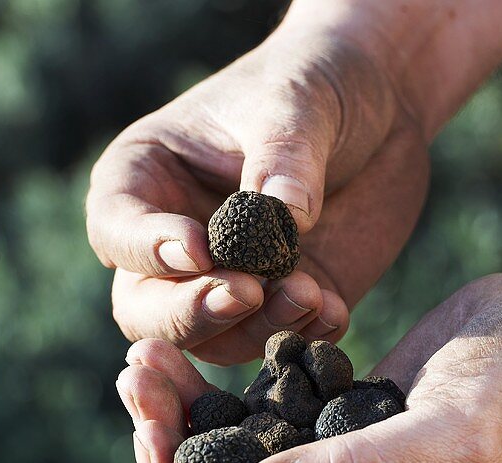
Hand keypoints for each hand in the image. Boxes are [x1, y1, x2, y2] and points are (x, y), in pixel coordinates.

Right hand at [88, 28, 428, 364]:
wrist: (385, 106)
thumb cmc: (317, 83)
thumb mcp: (298, 102)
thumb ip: (285, 158)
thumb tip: (286, 217)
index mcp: (146, 181)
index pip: (116, 230)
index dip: (147, 250)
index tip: (200, 250)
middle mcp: (175, 243)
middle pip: (146, 309)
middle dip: (191, 312)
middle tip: (246, 293)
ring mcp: (228, 280)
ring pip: (212, 340)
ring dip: (256, 329)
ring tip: (308, 293)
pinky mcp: (283, 304)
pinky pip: (279, 341)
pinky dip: (303, 335)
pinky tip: (332, 308)